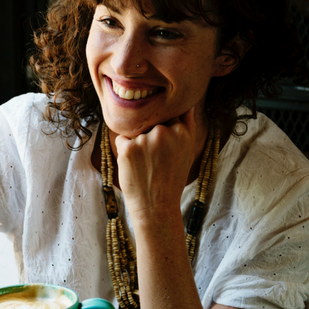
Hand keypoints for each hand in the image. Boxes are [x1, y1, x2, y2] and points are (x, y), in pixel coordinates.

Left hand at [115, 106, 201, 222]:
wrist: (156, 206)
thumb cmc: (171, 178)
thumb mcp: (187, 150)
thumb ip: (186, 124)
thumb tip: (184, 102)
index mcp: (182, 131)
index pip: (167, 115)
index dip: (162, 130)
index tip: (163, 148)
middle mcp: (165, 132)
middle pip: (149, 122)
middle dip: (148, 136)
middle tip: (155, 161)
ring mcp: (146, 139)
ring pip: (135, 131)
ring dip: (136, 143)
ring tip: (145, 165)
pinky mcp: (128, 148)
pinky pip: (121, 139)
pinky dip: (124, 151)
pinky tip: (134, 166)